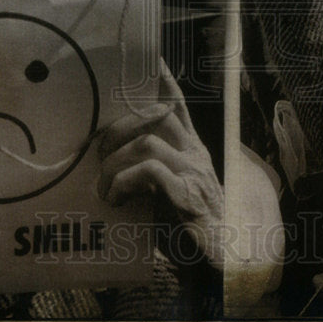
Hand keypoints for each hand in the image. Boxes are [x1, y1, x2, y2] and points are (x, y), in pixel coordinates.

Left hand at [97, 61, 223, 265]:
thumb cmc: (191, 229)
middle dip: (119, 129)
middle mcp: (196, 154)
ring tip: (103, 186)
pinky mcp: (186, 195)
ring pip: (147, 142)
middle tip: (97, 154)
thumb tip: (109, 167)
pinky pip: (148, 172)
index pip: (179, 106)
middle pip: (156, 117)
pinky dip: (123, 182)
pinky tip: (115, 199)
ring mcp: (193, 173)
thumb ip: (150, 175)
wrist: (224, 261)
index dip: (165, 82)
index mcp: (193, 150)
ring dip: (115, 161)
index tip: (153, 60)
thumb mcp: (169, 193)